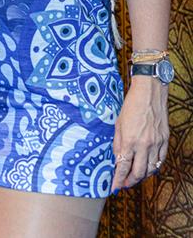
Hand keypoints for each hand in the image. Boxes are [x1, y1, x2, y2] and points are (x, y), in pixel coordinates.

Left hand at [111, 76, 168, 191]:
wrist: (149, 93)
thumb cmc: (131, 105)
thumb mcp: (118, 123)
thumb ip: (117, 144)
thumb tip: (117, 160)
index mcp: (129, 140)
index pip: (123, 167)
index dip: (118, 179)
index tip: (115, 187)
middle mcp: (144, 145)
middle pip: (138, 173)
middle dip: (130, 181)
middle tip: (124, 183)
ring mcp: (156, 144)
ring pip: (151, 169)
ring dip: (142, 176)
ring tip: (135, 176)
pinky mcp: (165, 141)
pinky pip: (160, 160)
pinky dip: (154, 167)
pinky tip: (148, 167)